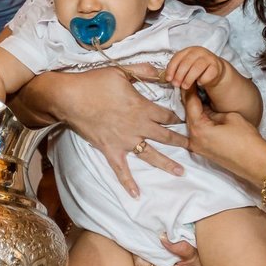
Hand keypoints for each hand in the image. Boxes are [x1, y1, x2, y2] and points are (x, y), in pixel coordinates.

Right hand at [19, 67, 187, 196]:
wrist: (70, 97)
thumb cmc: (95, 82)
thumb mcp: (121, 71)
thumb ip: (144, 71)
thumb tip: (163, 71)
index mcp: (142, 107)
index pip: (167, 115)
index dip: (178, 116)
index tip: (186, 120)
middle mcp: (138, 126)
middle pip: (165, 136)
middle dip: (181, 141)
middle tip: (194, 147)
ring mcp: (125, 141)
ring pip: (151, 154)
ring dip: (167, 163)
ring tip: (180, 172)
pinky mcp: (111, 150)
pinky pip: (121, 170)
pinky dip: (128, 183)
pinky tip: (136, 195)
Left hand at [165, 46, 225, 90]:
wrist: (214, 70)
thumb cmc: (196, 69)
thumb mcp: (185, 67)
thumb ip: (176, 70)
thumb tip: (168, 79)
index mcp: (188, 50)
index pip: (177, 57)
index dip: (171, 69)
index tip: (168, 79)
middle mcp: (199, 52)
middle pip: (186, 63)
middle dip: (179, 75)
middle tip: (176, 84)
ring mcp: (208, 58)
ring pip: (197, 68)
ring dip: (189, 79)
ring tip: (185, 87)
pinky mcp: (216, 66)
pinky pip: (208, 74)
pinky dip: (202, 80)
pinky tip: (199, 83)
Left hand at [183, 89, 265, 183]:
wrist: (255, 162)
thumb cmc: (246, 140)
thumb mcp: (230, 117)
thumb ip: (213, 110)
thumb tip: (207, 108)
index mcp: (199, 129)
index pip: (190, 104)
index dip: (191, 90)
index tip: (191, 80)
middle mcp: (194, 139)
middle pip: (188, 114)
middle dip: (191, 100)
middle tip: (193, 85)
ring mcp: (197, 147)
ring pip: (192, 123)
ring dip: (195, 111)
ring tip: (198, 96)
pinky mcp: (203, 151)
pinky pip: (198, 132)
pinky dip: (199, 121)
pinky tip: (204, 112)